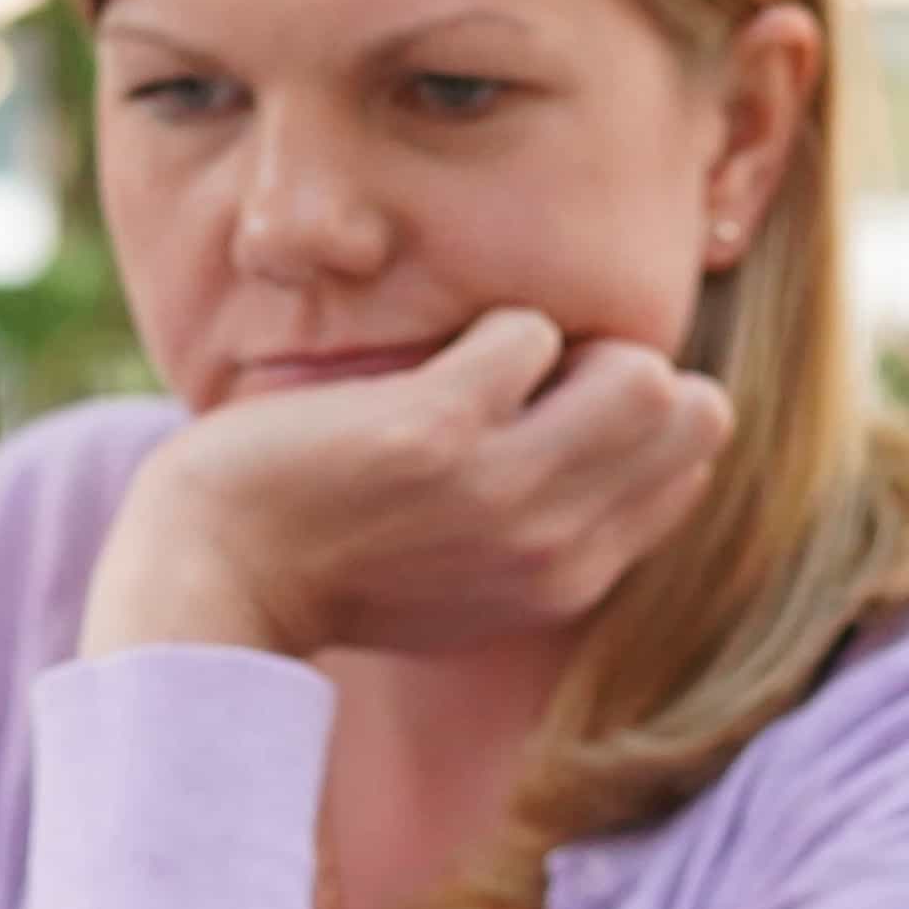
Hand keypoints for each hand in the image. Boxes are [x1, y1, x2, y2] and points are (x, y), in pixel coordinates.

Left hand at [83, 308, 734, 659]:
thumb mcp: (470, 576)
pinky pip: (529, 333)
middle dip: (627, 369)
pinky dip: (492, 325)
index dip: (639, 417)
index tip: (558, 410)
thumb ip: (551, 526)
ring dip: (573, 344)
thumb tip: (632, 434)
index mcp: (568, 581)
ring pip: (641, 374)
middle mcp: (554, 547)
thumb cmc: (328, 565)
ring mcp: (502, 493)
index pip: (689, 468)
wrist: (214, 583)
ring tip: (493, 365)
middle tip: (535, 378)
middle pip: (694, 414)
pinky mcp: (437, 435)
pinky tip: (433, 360)